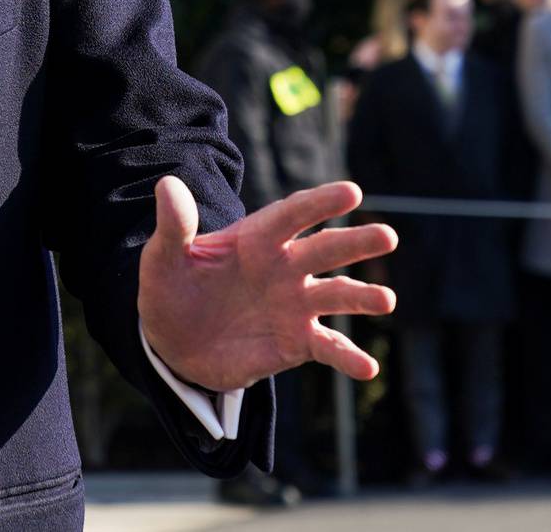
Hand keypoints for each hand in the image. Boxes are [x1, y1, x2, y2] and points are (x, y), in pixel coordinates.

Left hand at [138, 178, 396, 391]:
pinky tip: (368, 368)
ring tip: (385, 299)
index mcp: (256, 237)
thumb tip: (168, 184)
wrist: (172, 343)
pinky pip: (329, 347)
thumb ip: (174, 225)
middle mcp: (284, 266)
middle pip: (325, 249)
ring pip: (337, 295)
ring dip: (362, 297)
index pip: (292, 214)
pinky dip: (350, 357)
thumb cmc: (170, 288)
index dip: (320, 202)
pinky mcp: (298, 341)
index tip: (352, 192)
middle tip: (387, 236)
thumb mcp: (163, 257)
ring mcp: (296, 304)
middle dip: (355, 242)